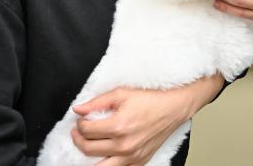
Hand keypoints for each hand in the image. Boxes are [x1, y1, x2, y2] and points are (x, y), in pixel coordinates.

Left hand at [71, 74, 223, 164]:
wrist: (174, 107)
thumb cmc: (151, 99)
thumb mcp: (122, 93)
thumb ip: (97, 102)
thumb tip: (78, 110)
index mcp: (119, 126)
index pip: (86, 130)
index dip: (79, 124)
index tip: (81, 119)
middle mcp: (124, 145)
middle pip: (88, 149)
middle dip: (78, 139)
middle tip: (79, 131)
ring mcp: (132, 156)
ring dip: (88, 157)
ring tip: (88, 145)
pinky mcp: (139, 161)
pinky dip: (107, 163)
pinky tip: (105, 154)